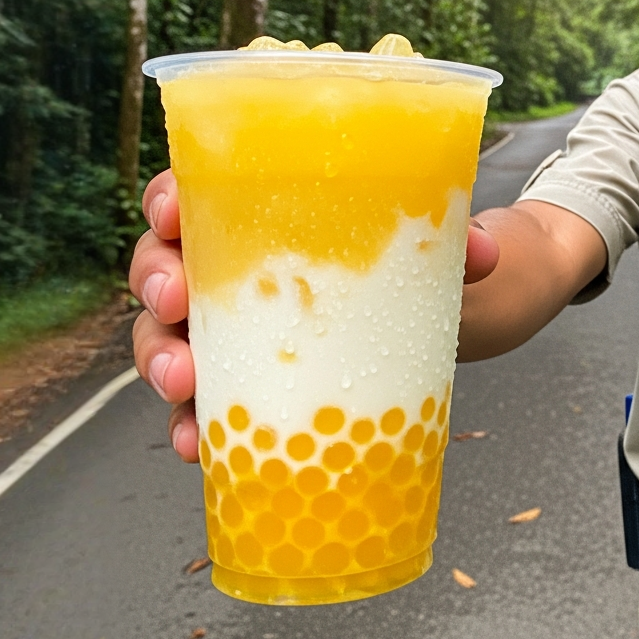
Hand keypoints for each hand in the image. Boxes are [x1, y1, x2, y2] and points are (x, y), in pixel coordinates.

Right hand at [129, 170, 501, 461]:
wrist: (459, 316)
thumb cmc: (425, 260)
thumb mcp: (441, 243)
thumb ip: (457, 240)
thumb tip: (482, 251)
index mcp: (266, 209)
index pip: (194, 191)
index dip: (167, 200)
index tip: (173, 213)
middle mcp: (236, 265)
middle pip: (164, 264)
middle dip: (157, 284)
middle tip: (178, 304)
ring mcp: (238, 328)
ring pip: (169, 334)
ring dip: (161, 358)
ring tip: (182, 385)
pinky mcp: (253, 383)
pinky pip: (204, 403)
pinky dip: (192, 424)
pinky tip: (196, 447)